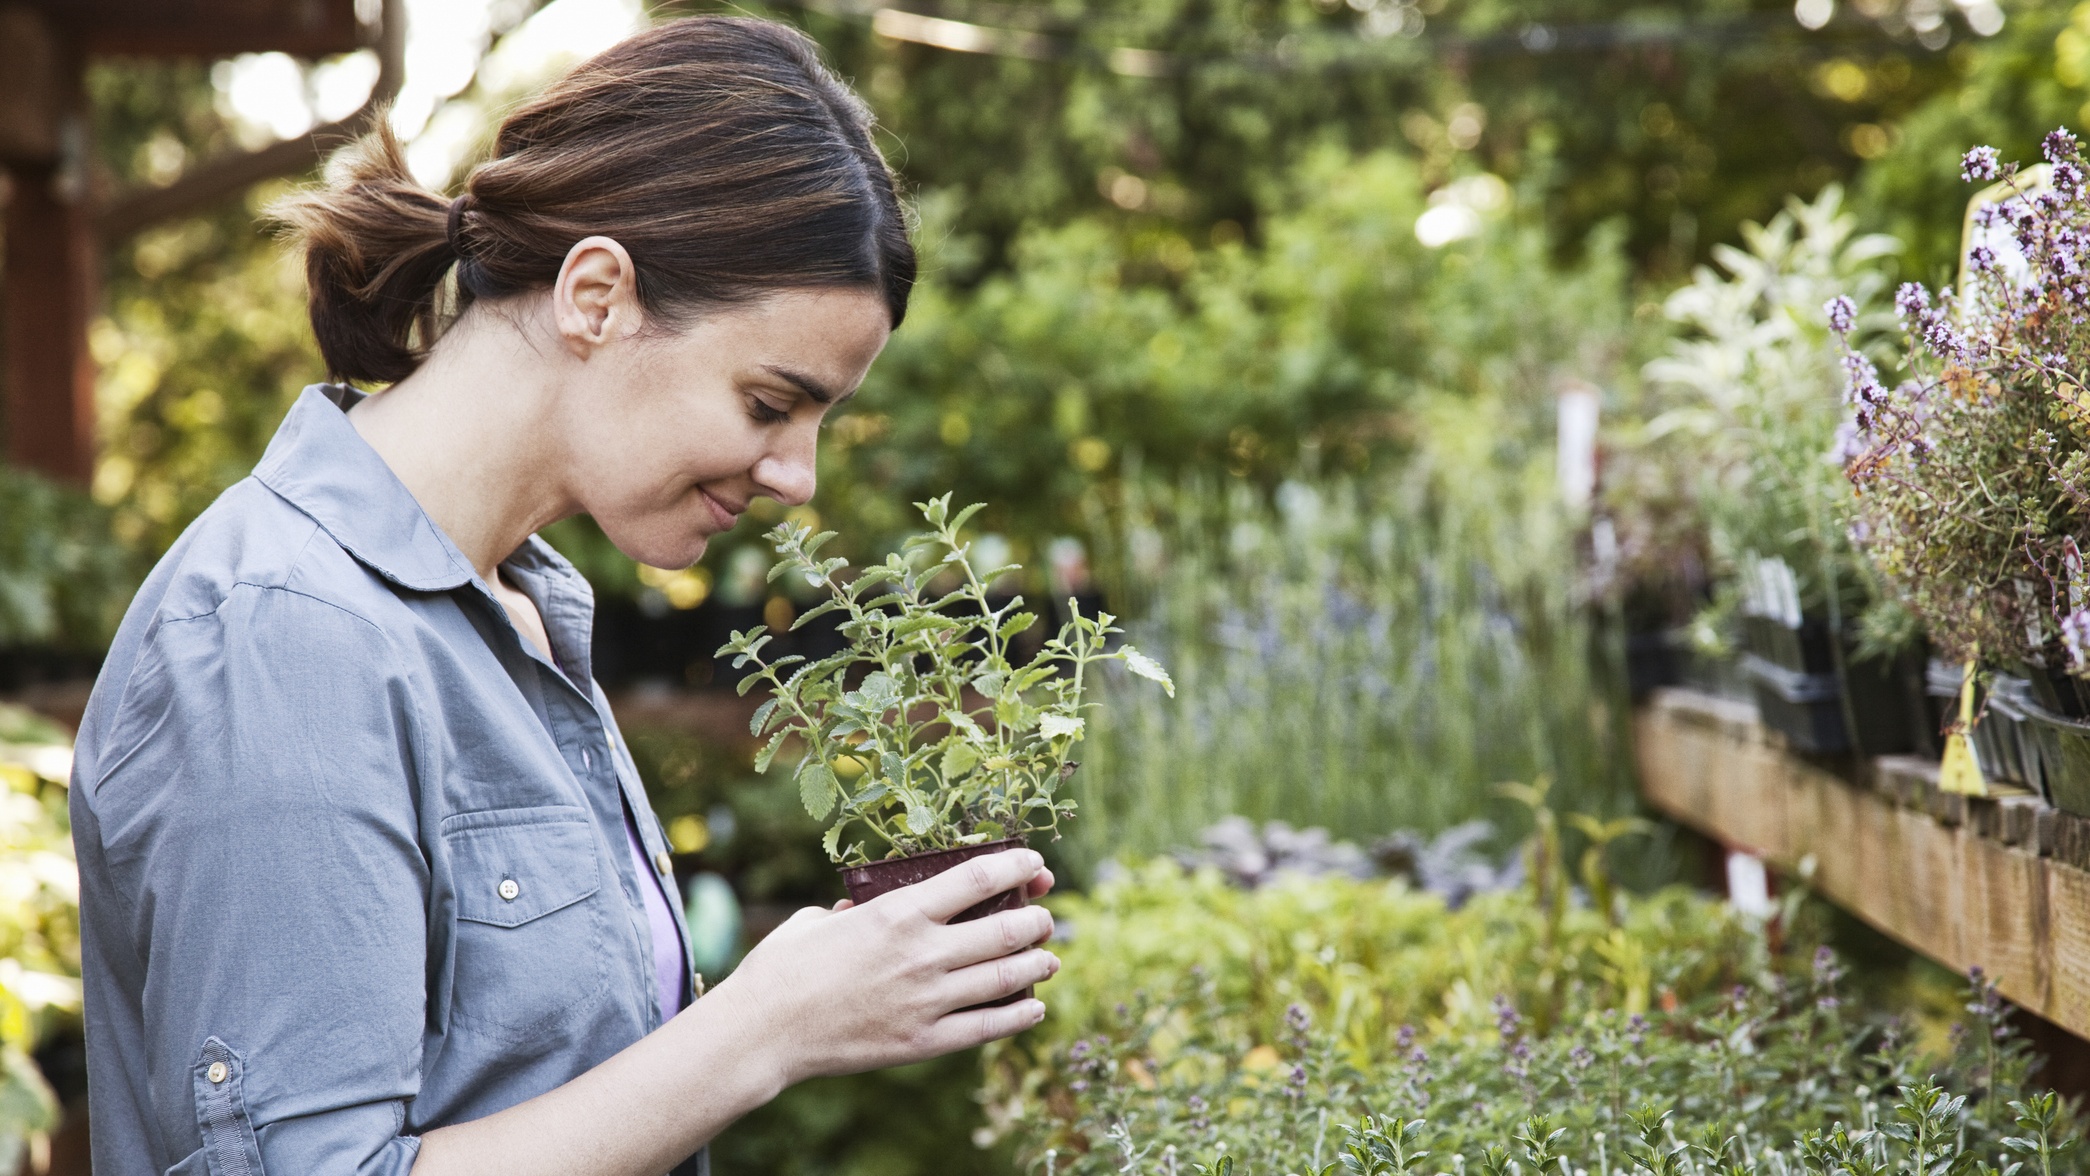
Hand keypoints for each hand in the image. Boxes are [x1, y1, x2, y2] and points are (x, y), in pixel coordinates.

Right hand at [707, 848, 1058, 1090]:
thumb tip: (863, 910)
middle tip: (1046, 918)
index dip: (1018, 865)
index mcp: (899, 912)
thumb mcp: (820, 920)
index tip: (1035, 861)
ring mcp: (927, 1000)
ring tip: (1049, 960)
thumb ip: (854, 910)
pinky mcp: (923, 1041)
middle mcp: (923, 953)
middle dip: (1038, 920)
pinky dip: (1019, 1015)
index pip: (979, 878)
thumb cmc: (784, 967)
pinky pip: (988, 1027)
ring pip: (1006, 977)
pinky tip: (1034, 1007)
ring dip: (1038, 965)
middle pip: (1007, 929)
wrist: (763, 1030)